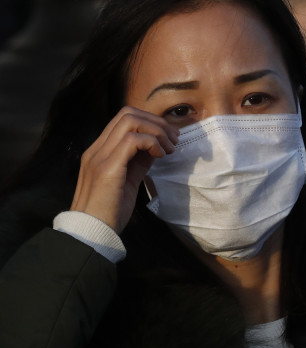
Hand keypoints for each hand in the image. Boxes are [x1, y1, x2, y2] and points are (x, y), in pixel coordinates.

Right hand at [71, 106, 178, 232]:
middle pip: (127, 113)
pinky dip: (152, 142)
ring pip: (130, 120)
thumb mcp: (127, 180)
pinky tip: (160, 156)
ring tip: (168, 149)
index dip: (149, 122)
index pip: (124, 118)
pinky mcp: (107, 167)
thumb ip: (137, 161)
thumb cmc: (109, 212)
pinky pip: (133, 140)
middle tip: (173, 140)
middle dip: (156, 122)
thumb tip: (155, 146)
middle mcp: (96, 149)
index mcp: (99, 151)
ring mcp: (99, 156)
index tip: (167, 138)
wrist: (91, 234)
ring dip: (156, 131)